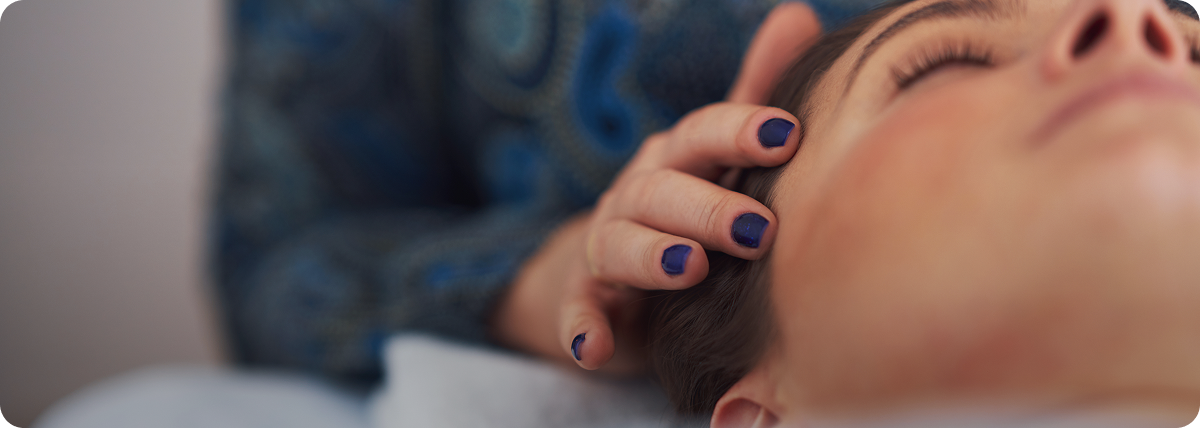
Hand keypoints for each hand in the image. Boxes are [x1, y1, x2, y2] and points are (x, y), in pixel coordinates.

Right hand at [492, 2, 822, 372]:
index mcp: (674, 160)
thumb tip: (797, 14)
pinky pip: (576, 311)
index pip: (700, 135)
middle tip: (758, 230)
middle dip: (706, 206)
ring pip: (618, 244)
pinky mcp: (587, 303)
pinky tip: (597, 347)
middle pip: (662, 190)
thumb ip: (752, 100)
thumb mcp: (717, 159)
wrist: (615, 278)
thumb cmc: (685, 211)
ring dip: (651, 255)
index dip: (738, 132)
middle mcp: (635, 195)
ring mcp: (606, 249)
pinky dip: (582, 327)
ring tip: (690, 269)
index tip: (787, 136)